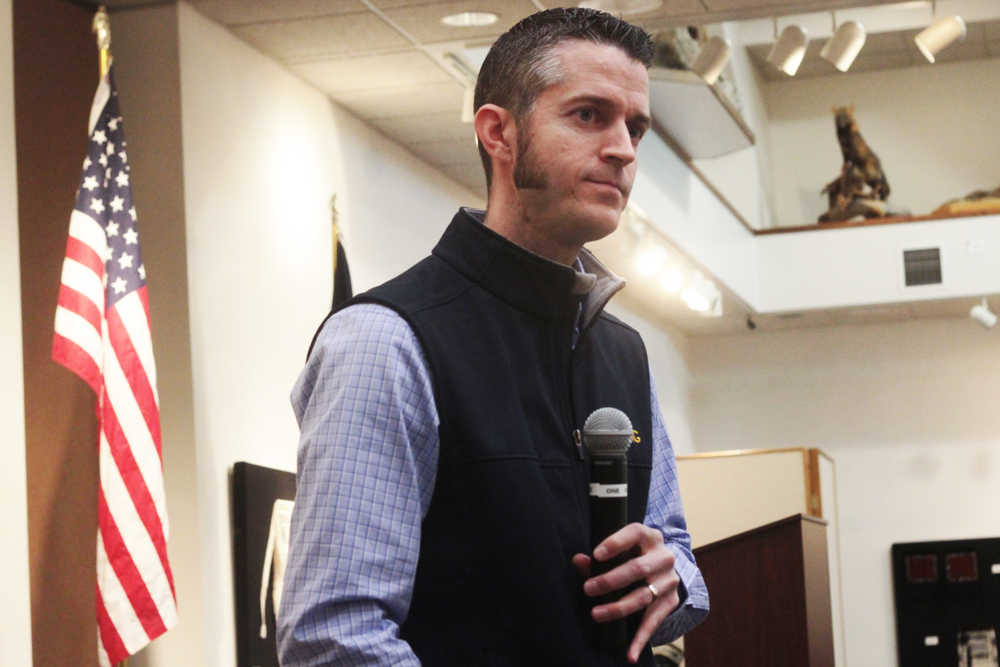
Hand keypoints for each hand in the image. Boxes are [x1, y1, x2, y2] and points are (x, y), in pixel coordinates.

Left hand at [572, 523, 679, 663]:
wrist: (663, 568)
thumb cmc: (631, 556)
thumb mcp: (619, 551)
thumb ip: (598, 557)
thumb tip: (578, 560)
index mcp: (649, 537)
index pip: (635, 533)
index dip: (616, 543)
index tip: (595, 555)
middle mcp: (664, 556)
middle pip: (638, 568)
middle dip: (610, 580)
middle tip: (588, 589)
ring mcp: (669, 580)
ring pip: (643, 596)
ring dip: (618, 608)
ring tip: (596, 614)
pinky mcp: (671, 601)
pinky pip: (654, 621)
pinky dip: (640, 638)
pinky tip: (630, 654)